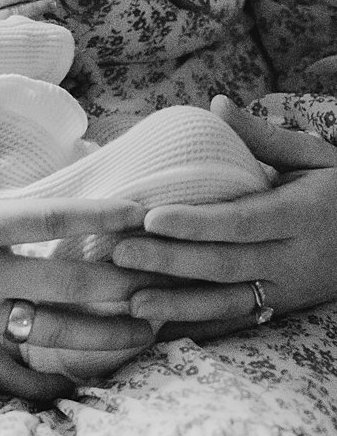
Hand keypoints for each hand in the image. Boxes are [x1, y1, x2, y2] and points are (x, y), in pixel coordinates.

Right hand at [0, 115, 152, 399]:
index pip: (50, 217)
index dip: (103, 214)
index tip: (146, 210)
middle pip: (69, 280)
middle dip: (126, 281)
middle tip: (171, 279)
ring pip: (54, 335)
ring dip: (108, 334)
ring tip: (150, 330)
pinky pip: (15, 378)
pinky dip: (54, 384)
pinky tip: (91, 381)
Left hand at [111, 96, 336, 332]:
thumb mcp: (317, 157)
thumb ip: (265, 137)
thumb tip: (217, 105)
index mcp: (302, 214)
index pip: (242, 221)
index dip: (196, 222)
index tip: (150, 217)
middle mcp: (296, 257)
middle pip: (227, 263)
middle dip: (170, 261)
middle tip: (118, 253)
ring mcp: (291, 289)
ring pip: (230, 302)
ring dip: (179, 304)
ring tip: (132, 301)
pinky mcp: (286, 309)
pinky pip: (239, 322)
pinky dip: (201, 328)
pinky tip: (162, 330)